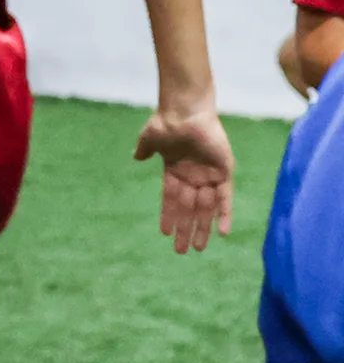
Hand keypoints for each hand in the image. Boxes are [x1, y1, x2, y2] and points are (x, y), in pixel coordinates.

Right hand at [134, 104, 234, 252]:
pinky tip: (222, 233)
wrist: (185, 110)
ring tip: (198, 248)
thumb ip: (144, 150)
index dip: (168, 217)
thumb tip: (136, 158)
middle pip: (189, 210)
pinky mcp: (224, 172)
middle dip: (185, 230)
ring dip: (202, 228)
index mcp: (175, 171)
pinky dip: (224, 214)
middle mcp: (193, 176)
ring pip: (206, 209)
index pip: (171, 200)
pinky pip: (225, 198)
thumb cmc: (166, 122)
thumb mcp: (150, 138)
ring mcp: (209, 175)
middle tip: (182, 251)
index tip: (164, 234)